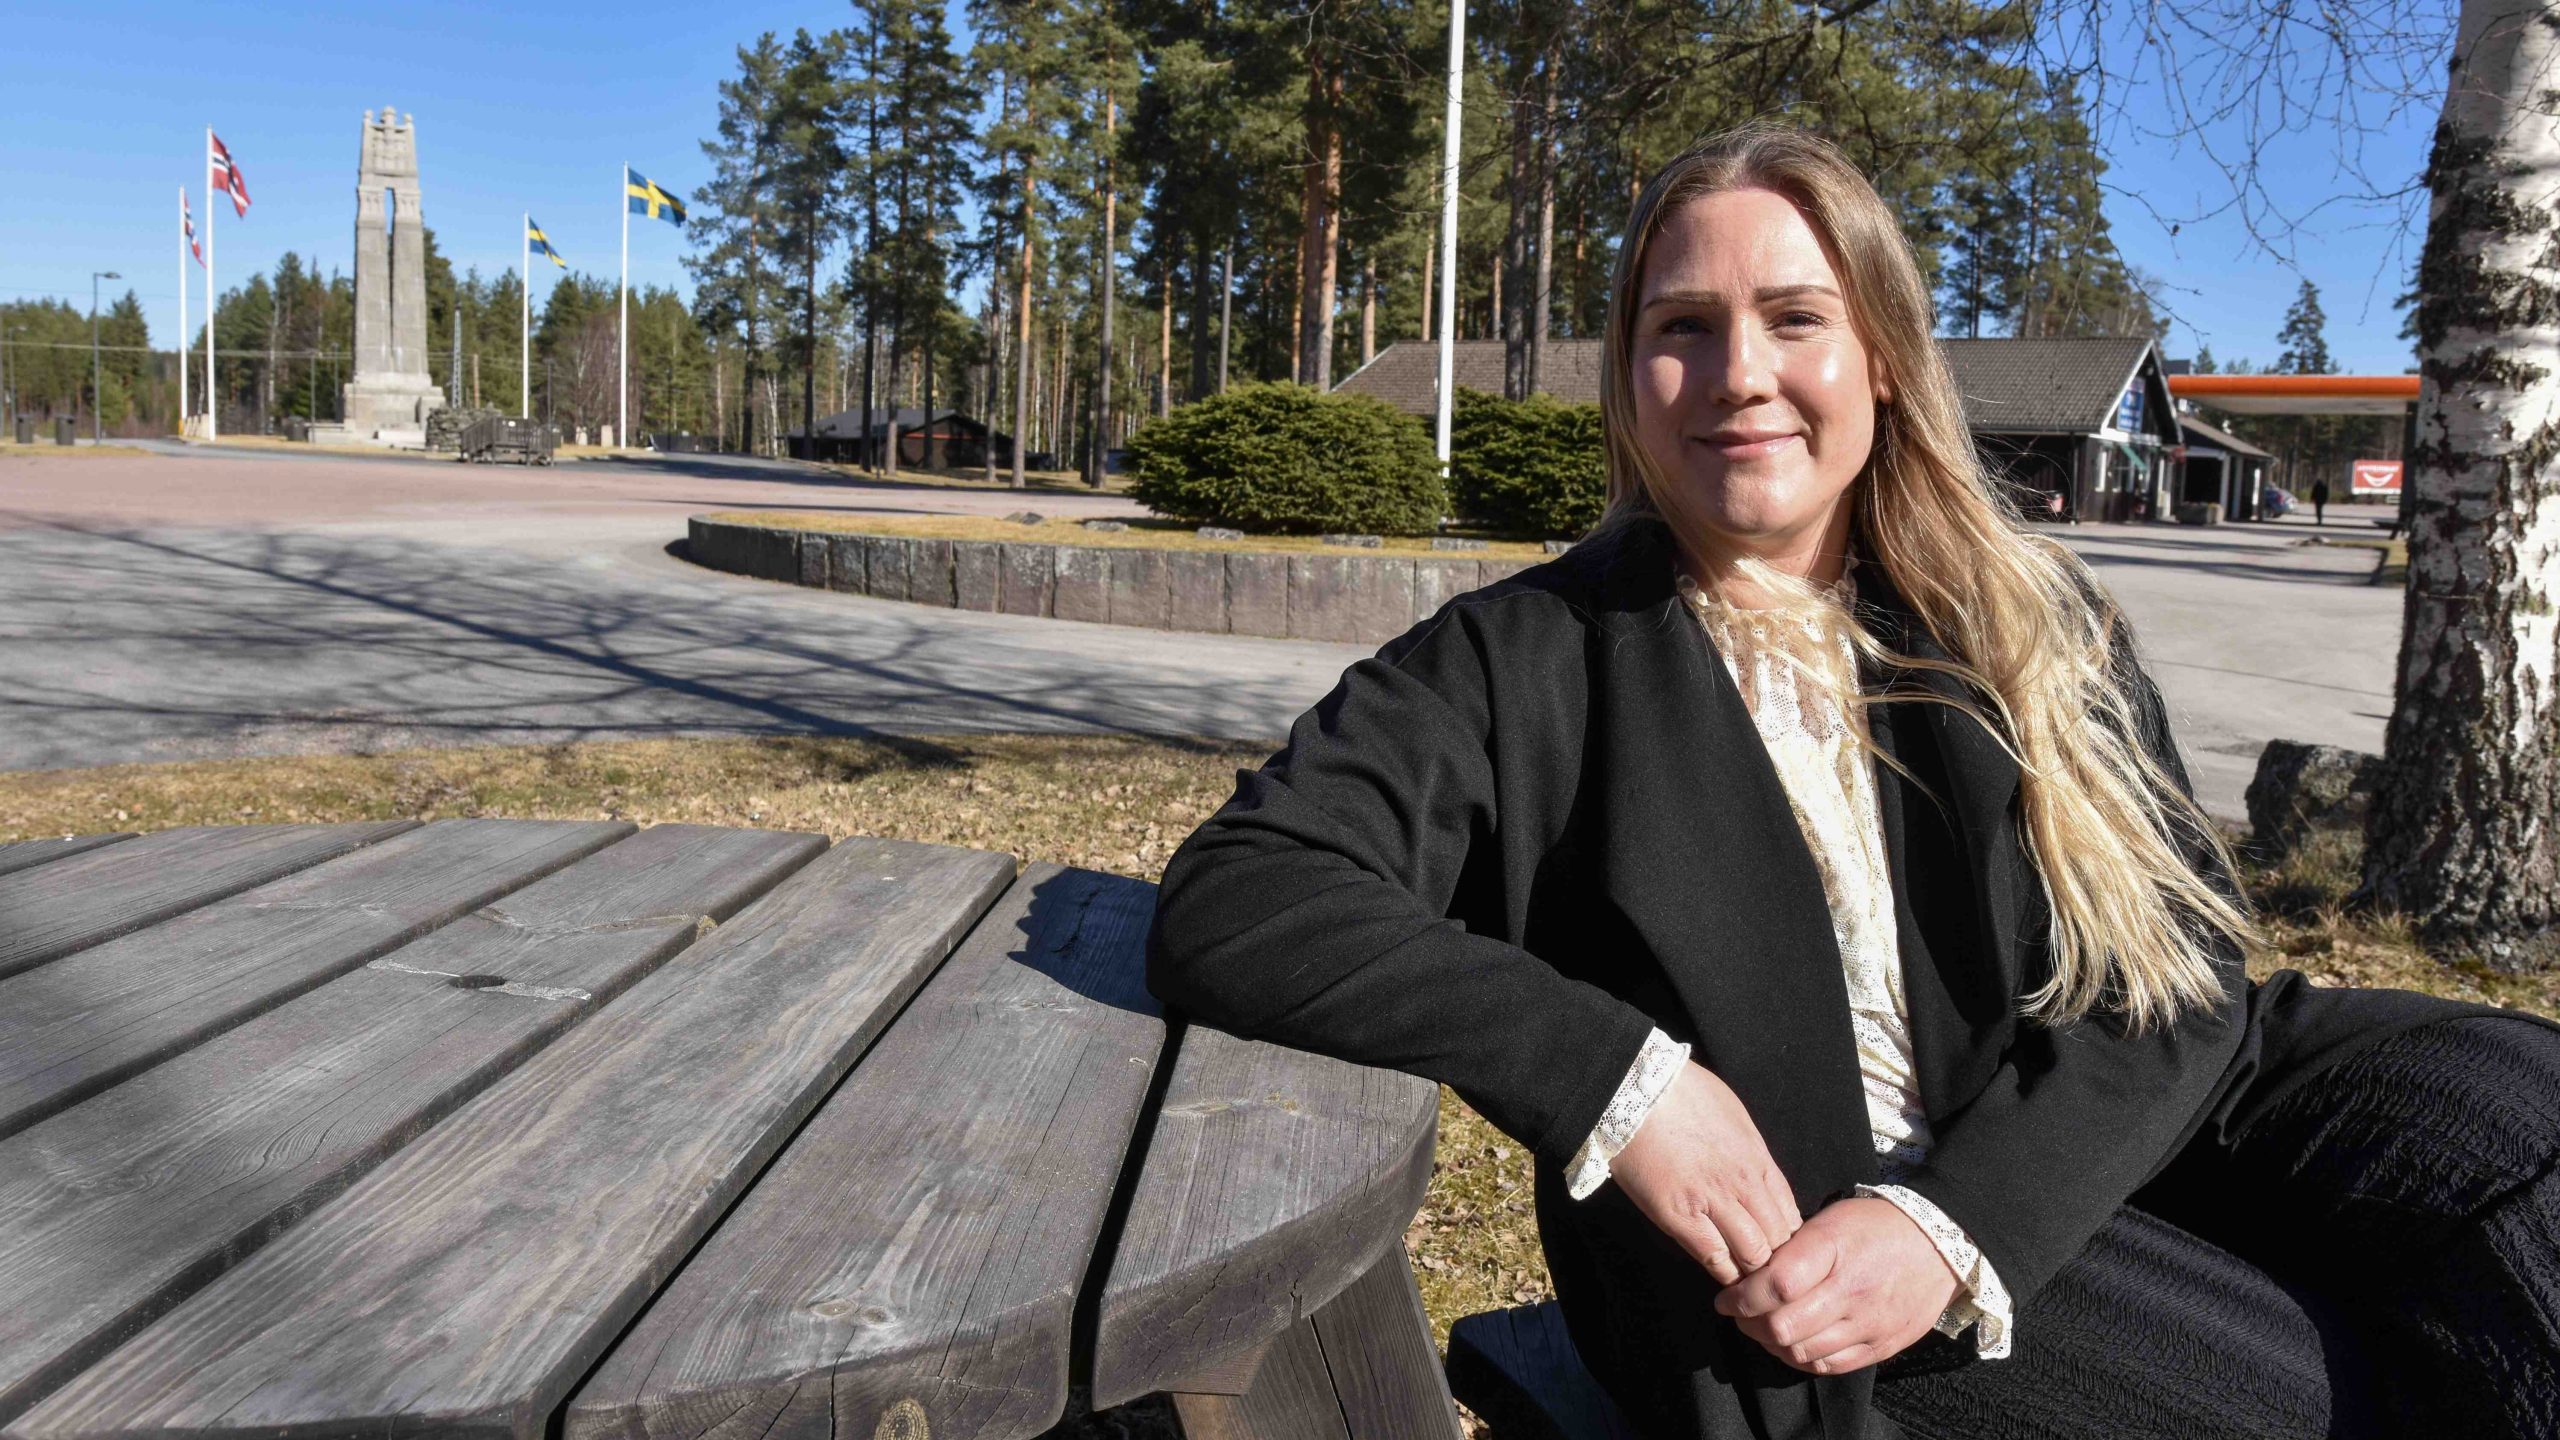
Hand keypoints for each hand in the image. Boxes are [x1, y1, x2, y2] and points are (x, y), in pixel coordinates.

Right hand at [1607, 1062, 1801, 1285]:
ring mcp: (1713, 1202)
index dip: (1787, 1237)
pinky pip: (1714, 1257)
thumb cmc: (1683, 1095)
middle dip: (1774, 1258)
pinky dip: (1723, 1272)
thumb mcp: (1736, 1118)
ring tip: (1744, 1276)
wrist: (1637, 1091)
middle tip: (1762, 1268)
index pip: (1791, 1215)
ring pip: (1752, 1254)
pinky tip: (1722, 1274)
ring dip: (1750, 1269)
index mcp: (1759, 1160)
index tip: (1775, 1244)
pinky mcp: (1679, 1217)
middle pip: (1777, 1240)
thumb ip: (1752, 1153)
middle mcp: (1744, 1184)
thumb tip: (1759, 1178)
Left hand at [1713, 1197, 1959, 1374]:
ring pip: (1802, 1352)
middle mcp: (1851, 1292)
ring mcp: (1869, 1324)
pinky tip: (1793, 1344)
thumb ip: (1792, 1249)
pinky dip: (1802, 1359)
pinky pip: (1830, 1366)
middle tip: (1740, 1314)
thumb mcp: (1830, 1220)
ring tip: (1763, 1329)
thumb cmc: (1875, 1226)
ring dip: (1772, 1344)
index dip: (1741, 1297)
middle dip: (1750, 1324)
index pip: (1776, 1286)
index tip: (1725, 1298)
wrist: (1938, 1246)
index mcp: (1834, 1251)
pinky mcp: (1881, 1346)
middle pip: (1783, 1327)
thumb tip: (1752, 1275)